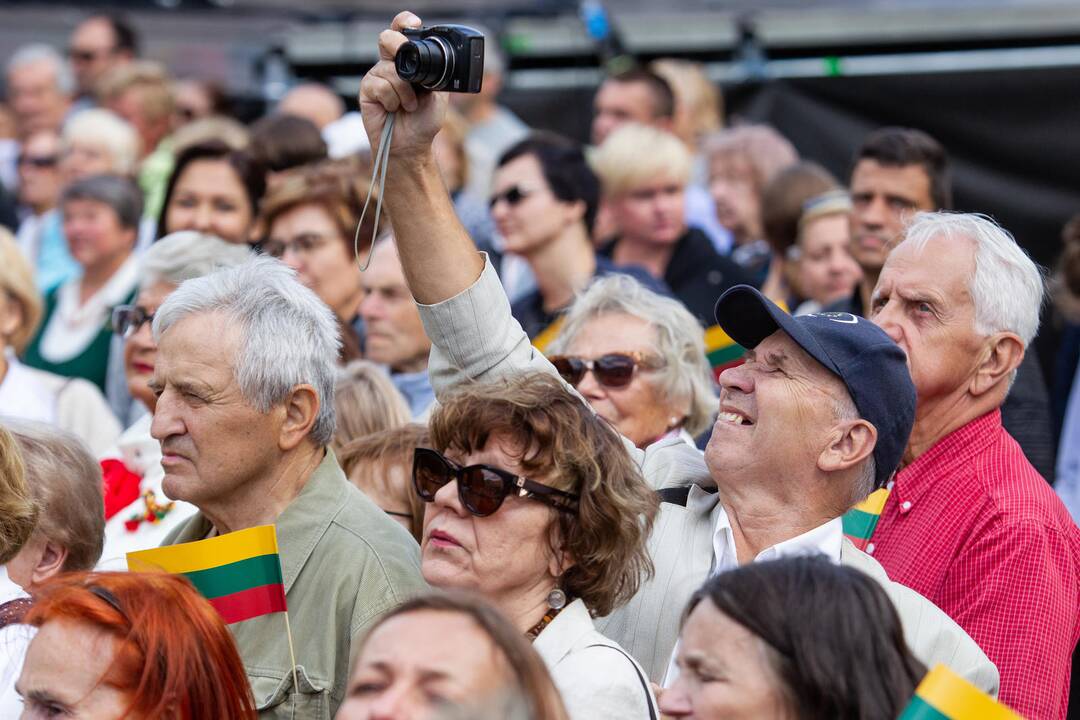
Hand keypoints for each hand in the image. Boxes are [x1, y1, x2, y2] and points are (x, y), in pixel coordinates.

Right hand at [358, 11, 446, 161]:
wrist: (412, 144)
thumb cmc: (424, 121)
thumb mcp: (438, 94)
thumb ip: (436, 73)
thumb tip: (436, 59)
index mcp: (407, 61)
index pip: (401, 33)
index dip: (404, 23)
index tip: (414, 24)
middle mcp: (390, 65)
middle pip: (387, 39)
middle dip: (399, 48)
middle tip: (409, 71)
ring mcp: (377, 76)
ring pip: (389, 69)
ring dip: (404, 91)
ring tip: (409, 106)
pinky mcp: (367, 90)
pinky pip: (380, 85)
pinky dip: (392, 99)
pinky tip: (394, 109)